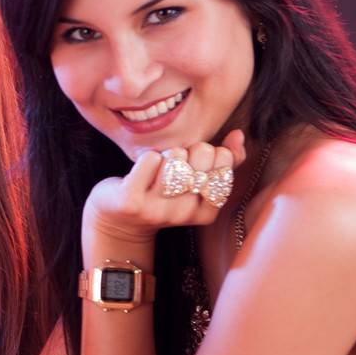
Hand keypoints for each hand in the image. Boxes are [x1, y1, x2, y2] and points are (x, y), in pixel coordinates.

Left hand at [84, 131, 247, 244]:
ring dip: (167, 154)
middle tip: (178, 162)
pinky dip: (147, 156)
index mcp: (205, 214)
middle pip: (203, 156)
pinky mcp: (131, 200)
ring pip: (175, 157)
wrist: (118, 219)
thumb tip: (238, 135)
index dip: (213, 155)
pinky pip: (150, 159)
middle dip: (191, 150)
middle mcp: (182, 215)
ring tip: (160, 166)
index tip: (198, 163)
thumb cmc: (162, 194)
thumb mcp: (194, 184)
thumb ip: (224, 162)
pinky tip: (142, 170)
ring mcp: (155, 209)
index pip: (224, 168)